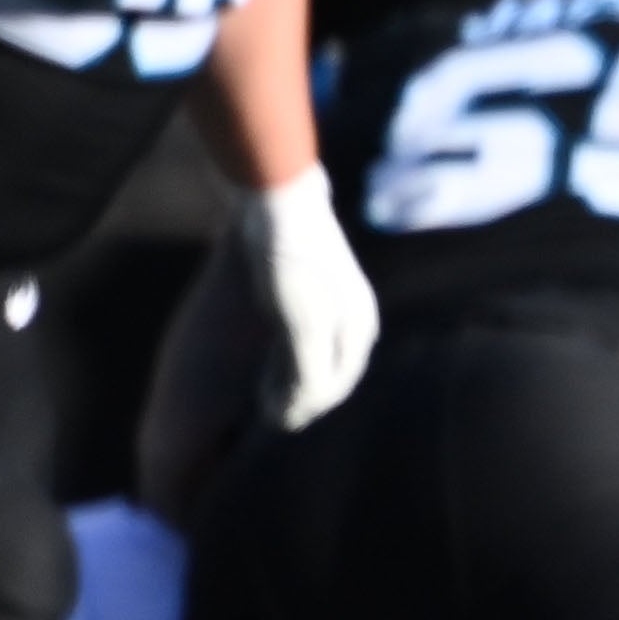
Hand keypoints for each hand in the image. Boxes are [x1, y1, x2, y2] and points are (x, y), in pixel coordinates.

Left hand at [245, 164, 378, 430]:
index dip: (302, 410)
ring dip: (292, 377)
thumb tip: (294, 420)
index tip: (267, 421)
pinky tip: (264, 354)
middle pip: (330, 375)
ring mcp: (337, 301)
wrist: (278, 198)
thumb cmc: (290, 262)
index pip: (334, 390)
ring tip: (260, 390)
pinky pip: (307, 335)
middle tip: (260, 411)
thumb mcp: (300, 325)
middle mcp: (355, 319)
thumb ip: (304, 375)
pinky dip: (287, 354)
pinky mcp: (315, 284)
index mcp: (359, 331)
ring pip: (318, 356)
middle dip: (300, 396)